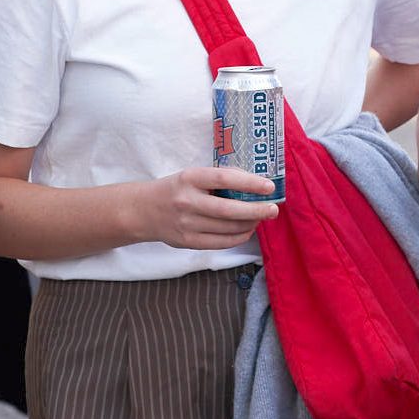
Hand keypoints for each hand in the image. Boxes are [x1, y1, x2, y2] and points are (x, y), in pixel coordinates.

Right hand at [133, 168, 279, 250]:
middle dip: (256, 210)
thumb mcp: (192, 176)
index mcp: (189, 179)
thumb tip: (254, 183)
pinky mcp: (188, 242)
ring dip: (250, 224)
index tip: (269, 186)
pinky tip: (247, 230)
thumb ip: (219, 178)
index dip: (249, 183)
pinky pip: (221, 243)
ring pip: (228, 228)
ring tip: (261, 218)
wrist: (144, 211)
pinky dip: (239, 237)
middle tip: (273, 209)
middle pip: (229, 210)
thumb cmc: (176, 190)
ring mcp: (187, 224)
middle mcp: (187, 202)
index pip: (224, 179)